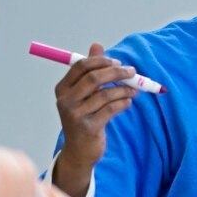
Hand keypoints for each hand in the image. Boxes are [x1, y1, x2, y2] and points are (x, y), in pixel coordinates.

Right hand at [55, 43, 138, 170]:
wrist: (79, 151)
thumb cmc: (84, 117)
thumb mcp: (84, 94)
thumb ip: (90, 70)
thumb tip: (97, 45)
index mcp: (62, 88)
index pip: (81, 66)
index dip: (102, 61)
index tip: (118, 62)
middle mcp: (65, 100)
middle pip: (94, 78)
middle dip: (117, 72)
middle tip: (132, 72)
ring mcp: (75, 115)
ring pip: (105, 94)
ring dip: (124, 89)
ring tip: (134, 90)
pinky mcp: (88, 127)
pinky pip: (111, 109)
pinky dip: (123, 103)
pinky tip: (128, 102)